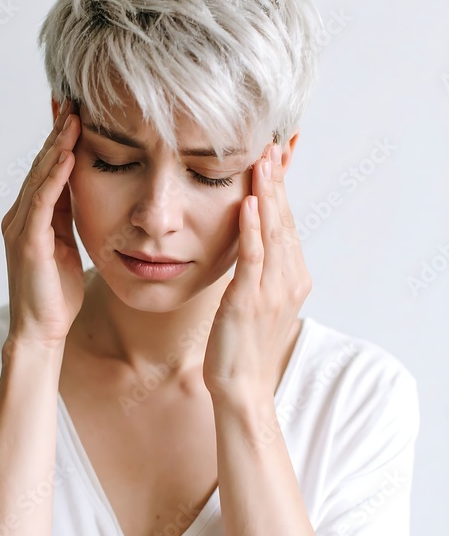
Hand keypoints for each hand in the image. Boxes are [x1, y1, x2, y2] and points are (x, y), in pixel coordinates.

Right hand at [1, 99, 83, 347]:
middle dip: (58, 132)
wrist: (41, 329)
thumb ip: (67, 216)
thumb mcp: (66, 244)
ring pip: (40, 177)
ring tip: (73, 118)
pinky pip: (41, 202)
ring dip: (57, 146)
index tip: (77, 111)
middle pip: (41, 165)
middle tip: (73, 100)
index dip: (60, 139)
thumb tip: (80, 189)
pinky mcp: (28, 241)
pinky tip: (66, 156)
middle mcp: (20, 215)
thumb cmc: (56, 292)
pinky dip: (53, 177)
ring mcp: (21, 227)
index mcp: (32, 216)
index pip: (48, 168)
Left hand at [202, 142, 311, 407]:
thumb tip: (252, 245)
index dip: (281, 191)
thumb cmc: (243, 347)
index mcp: (293, 278)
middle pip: (284, 221)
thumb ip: (260, 272)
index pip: (287, 225)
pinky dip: (252, 229)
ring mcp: (272, 290)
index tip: (274, 161)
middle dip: (277, 182)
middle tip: (271, 147)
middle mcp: (289, 280)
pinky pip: (253, 258)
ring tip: (262, 162)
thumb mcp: (258, 302)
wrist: (243, 388)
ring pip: (273, 233)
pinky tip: (249, 204)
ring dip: (267, 195)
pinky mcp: (249, 300)